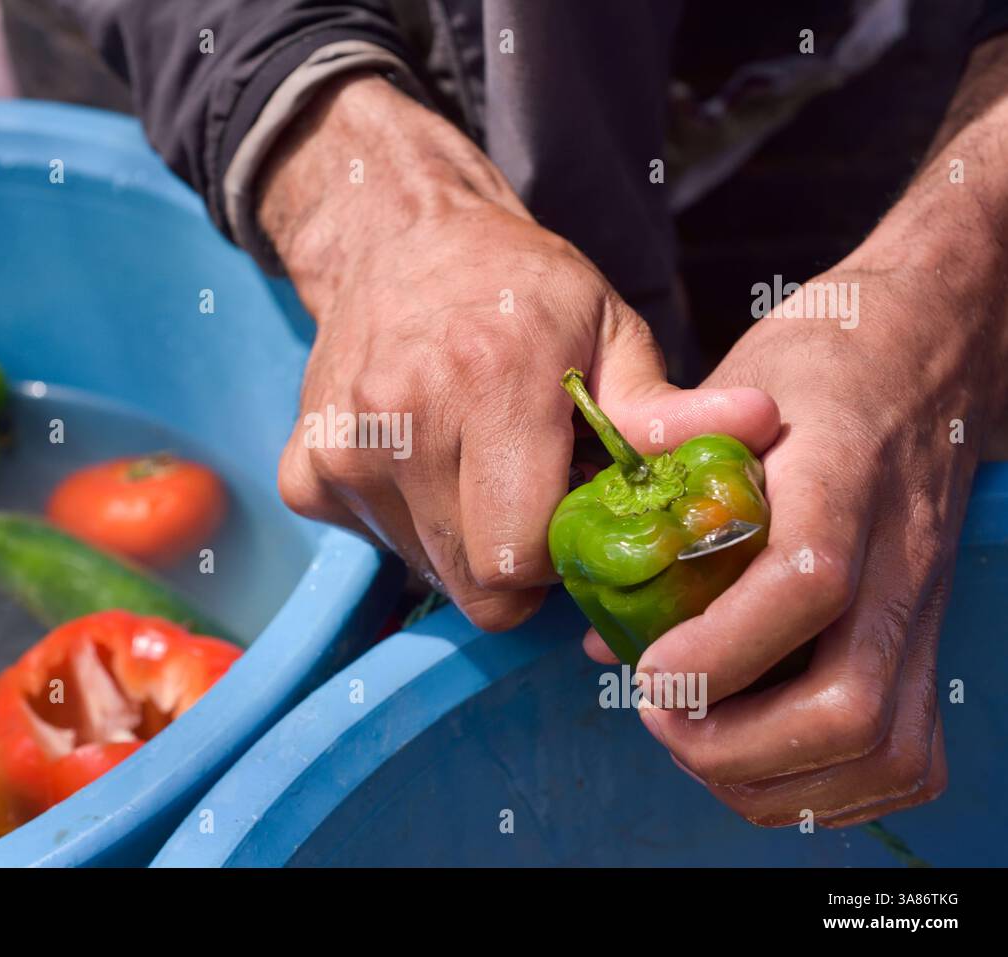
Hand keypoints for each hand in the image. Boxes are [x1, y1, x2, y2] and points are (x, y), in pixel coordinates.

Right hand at [261, 75, 777, 628]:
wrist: (398, 240)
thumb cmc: (521, 291)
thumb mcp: (609, 332)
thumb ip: (667, 407)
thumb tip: (763, 427)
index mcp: (490, 380)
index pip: (520, 559)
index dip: (561, 560)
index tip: (574, 517)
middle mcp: (401, 417)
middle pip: (474, 583)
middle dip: (516, 564)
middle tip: (530, 499)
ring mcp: (341, 448)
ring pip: (426, 570)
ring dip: (462, 541)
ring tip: (477, 467)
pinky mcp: (304, 471)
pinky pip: (374, 543)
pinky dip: (406, 523)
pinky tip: (422, 463)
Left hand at [609, 258, 992, 825]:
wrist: (929, 348)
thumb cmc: (816, 366)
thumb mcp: (724, 396)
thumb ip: (658, 493)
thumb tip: (600, 633)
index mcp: (836, 474)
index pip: (806, 582)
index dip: (720, 650)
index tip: (648, 674)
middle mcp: (896, 553)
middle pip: (849, 701)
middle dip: (735, 744)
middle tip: (659, 720)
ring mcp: (923, 604)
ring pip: (886, 747)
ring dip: (777, 780)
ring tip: (700, 747)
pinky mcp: (931, 636)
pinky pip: (909, 754)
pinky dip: (830, 787)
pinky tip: (762, 763)